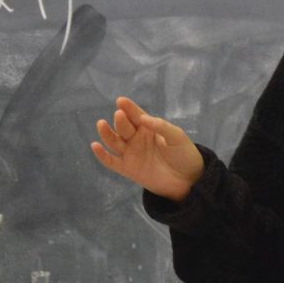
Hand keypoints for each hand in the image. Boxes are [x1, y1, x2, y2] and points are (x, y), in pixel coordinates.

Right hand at [90, 97, 206, 201]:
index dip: (129, 108)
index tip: (121, 101)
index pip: (136, 115)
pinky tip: (95, 146)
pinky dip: (102, 155)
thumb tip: (144, 118)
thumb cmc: (184, 155)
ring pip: (114, 142)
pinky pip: (112, 162)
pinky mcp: (127, 169)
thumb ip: (161, 127)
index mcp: (148, 128)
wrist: (188, 180)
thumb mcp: (177, 137)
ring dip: (107, 133)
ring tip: (101, 124)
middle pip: (124, 127)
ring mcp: (130, 153)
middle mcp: (136, 138)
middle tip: (119, 115)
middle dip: (121, 121)